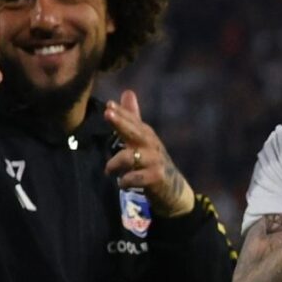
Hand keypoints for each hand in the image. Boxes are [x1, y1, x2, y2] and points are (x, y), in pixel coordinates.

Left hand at [104, 89, 194, 216]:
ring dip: (115, 164)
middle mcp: (152, 145)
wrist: (174, 188)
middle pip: (134, 131)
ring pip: (129, 157)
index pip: (133, 120)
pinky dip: (124, 181)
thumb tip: (127, 92)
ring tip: (109, 171)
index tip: (109, 105)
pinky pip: (134, 178)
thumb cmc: (152, 161)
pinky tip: (122, 184)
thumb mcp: (143, 139)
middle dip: (121, 122)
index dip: (121, 112)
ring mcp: (155, 161)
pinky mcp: (156, 178)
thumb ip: (133, 118)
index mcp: (146, 135)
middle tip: (108, 114)